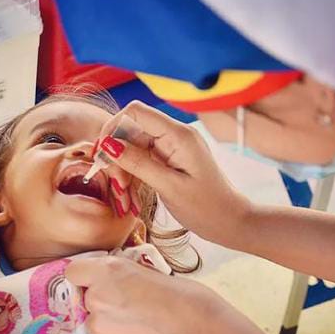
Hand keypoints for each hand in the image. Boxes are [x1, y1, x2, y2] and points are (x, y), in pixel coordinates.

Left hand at [65, 256, 227, 333]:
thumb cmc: (187, 299)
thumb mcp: (152, 273)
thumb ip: (125, 275)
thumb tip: (117, 279)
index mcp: (107, 271)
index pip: (74, 272)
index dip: (86, 278)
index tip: (98, 283)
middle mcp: (97, 298)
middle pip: (87, 301)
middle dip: (104, 304)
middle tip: (132, 309)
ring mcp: (100, 328)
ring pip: (97, 326)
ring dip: (112, 326)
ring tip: (143, 329)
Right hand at [97, 100, 252, 246]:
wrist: (231, 221)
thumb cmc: (207, 208)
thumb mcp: (169, 187)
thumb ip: (138, 163)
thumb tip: (109, 145)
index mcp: (178, 135)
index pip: (135, 112)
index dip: (112, 129)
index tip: (103, 156)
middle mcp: (175, 134)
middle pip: (130, 130)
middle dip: (116, 155)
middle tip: (117, 185)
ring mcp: (172, 145)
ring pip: (132, 146)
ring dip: (122, 169)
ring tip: (125, 196)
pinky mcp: (169, 158)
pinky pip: (140, 158)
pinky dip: (132, 175)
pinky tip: (131, 195)